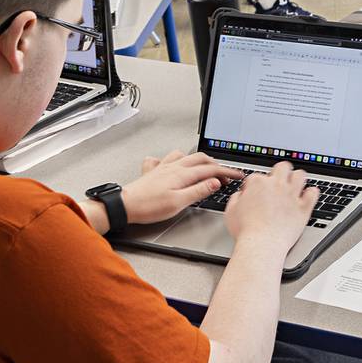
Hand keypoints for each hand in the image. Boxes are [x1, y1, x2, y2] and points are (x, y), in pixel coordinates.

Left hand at [123, 151, 241, 225]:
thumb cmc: (149, 206)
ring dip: (197, 158)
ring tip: (204, 165)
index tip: (237, 176)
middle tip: (225, 174)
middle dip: (216, 165)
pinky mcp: (153, 172)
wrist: (124, 206)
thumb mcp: (179, 202)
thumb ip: (198, 191)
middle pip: (200, 159)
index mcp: (182, 174)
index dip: (226, 172)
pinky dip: (172, 159)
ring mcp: (162, 168)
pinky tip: (170, 163)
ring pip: (184, 155)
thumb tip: (215, 182)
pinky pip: (163, 159)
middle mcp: (173, 167)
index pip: (211, 170)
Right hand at [223, 161, 317, 249]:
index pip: (258, 176)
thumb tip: (240, 195)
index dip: (255, 185)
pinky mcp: (303, 207)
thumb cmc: (246, 231)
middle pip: (283, 167)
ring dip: (297, 179)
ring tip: (294, 187)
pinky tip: (306, 197)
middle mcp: (277, 185)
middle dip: (280, 172)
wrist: (262, 245)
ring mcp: (292, 195)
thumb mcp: (230, 211)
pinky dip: (311, 194)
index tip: (254, 194)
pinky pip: (313, 193)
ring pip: (300, 175)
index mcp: (258, 183)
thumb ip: (236, 198)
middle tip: (277, 183)